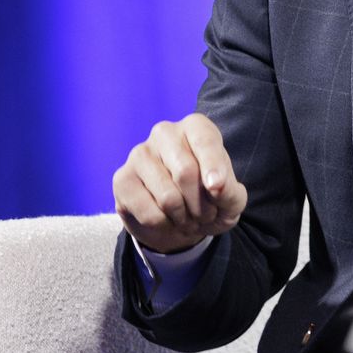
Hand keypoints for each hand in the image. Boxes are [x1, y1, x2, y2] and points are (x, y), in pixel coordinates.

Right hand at [112, 113, 248, 253]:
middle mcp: (165, 132)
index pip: (205, 142)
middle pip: (186, 173)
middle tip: (205, 215)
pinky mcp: (122, 178)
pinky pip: (149, 213)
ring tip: (187, 218)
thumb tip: (216, 186)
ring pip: (167, 197)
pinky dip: (165, 226)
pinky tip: (167, 220)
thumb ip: (230, 191)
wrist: (178, 219)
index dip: (213, 167)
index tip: (217, 189)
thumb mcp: (230, 198)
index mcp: (196, 127)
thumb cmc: (209, 199)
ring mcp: (140, 153)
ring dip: (184, 219)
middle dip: (201, 205)